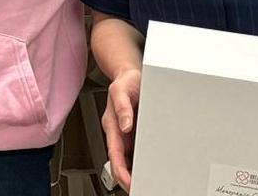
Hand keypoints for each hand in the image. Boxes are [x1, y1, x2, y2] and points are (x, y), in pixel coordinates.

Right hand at [101, 68, 141, 191]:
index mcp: (111, 125)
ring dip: (132, 173)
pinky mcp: (132, 131)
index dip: (121, 172)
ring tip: (142, 184)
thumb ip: (122, 106)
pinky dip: (138, 163)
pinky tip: (146, 169)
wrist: (128, 73)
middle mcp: (117, 131)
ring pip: (125, 159)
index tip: (129, 183)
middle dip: (126, 179)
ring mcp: (124, 133)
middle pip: (119, 161)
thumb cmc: (126, 81)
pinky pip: (134, 151)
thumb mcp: (122, 89)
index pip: (114, 154)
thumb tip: (125, 125)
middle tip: (137, 189)